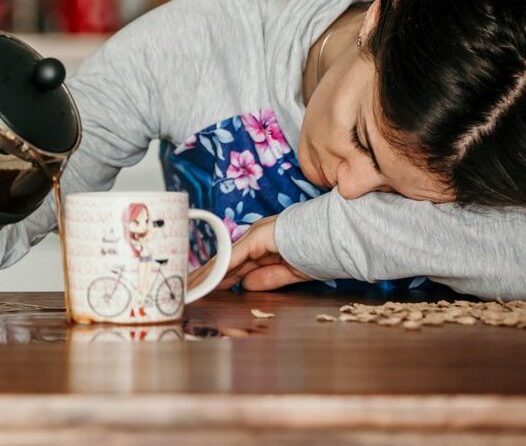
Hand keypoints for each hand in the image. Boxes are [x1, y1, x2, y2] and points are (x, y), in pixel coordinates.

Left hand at [187, 215, 310, 291]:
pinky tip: (207, 281)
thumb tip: (246, 285)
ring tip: (189, 287)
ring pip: (224, 259)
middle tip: (188, 290)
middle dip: (206, 277)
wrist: (338, 237)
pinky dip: (220, 270)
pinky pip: (234, 257)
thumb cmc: (321, 252)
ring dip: (206, 276)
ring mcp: (255, 235)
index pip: (235, 264)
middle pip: (225, 262)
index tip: (204, 290)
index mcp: (264, 245)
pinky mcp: (258, 237)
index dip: (219, 278)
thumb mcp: (291, 273)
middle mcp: (255, 237)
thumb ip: (269, 278)